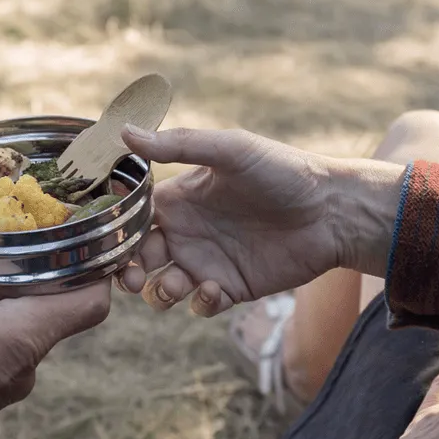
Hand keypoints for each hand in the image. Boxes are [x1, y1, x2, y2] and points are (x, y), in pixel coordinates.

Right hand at [117, 126, 404, 315]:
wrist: (332, 210)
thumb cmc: (281, 170)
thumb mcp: (229, 150)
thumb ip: (177, 144)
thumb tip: (124, 132)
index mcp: (177, 199)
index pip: (131, 219)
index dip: (114, 232)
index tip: (106, 241)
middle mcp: (185, 232)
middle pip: (138, 259)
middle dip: (127, 272)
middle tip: (133, 277)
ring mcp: (206, 262)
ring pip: (161, 288)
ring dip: (158, 292)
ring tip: (175, 284)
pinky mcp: (231, 288)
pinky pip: (199, 306)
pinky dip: (199, 303)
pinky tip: (216, 290)